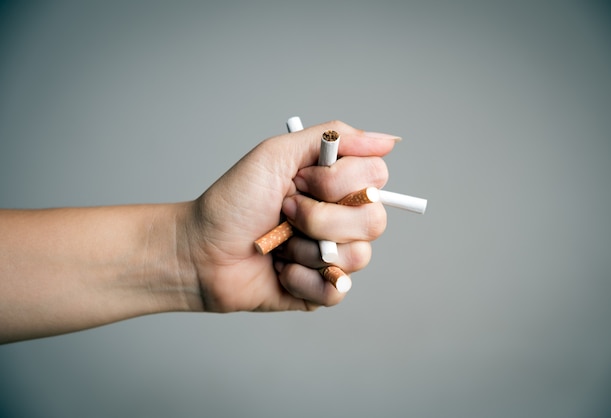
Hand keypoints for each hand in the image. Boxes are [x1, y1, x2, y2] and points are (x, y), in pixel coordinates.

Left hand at [185, 120, 398, 311]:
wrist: (199, 251)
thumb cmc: (233, 202)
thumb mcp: (276, 154)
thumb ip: (331, 137)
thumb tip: (387, 140)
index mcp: (334, 186)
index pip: (377, 178)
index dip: (340, 182)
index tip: (301, 180)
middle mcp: (340, 219)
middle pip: (374, 221)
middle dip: (321, 217)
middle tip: (286, 212)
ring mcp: (333, 256)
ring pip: (359, 257)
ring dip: (307, 248)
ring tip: (279, 244)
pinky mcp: (321, 290)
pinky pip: (336, 289)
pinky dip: (302, 280)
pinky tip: (280, 271)